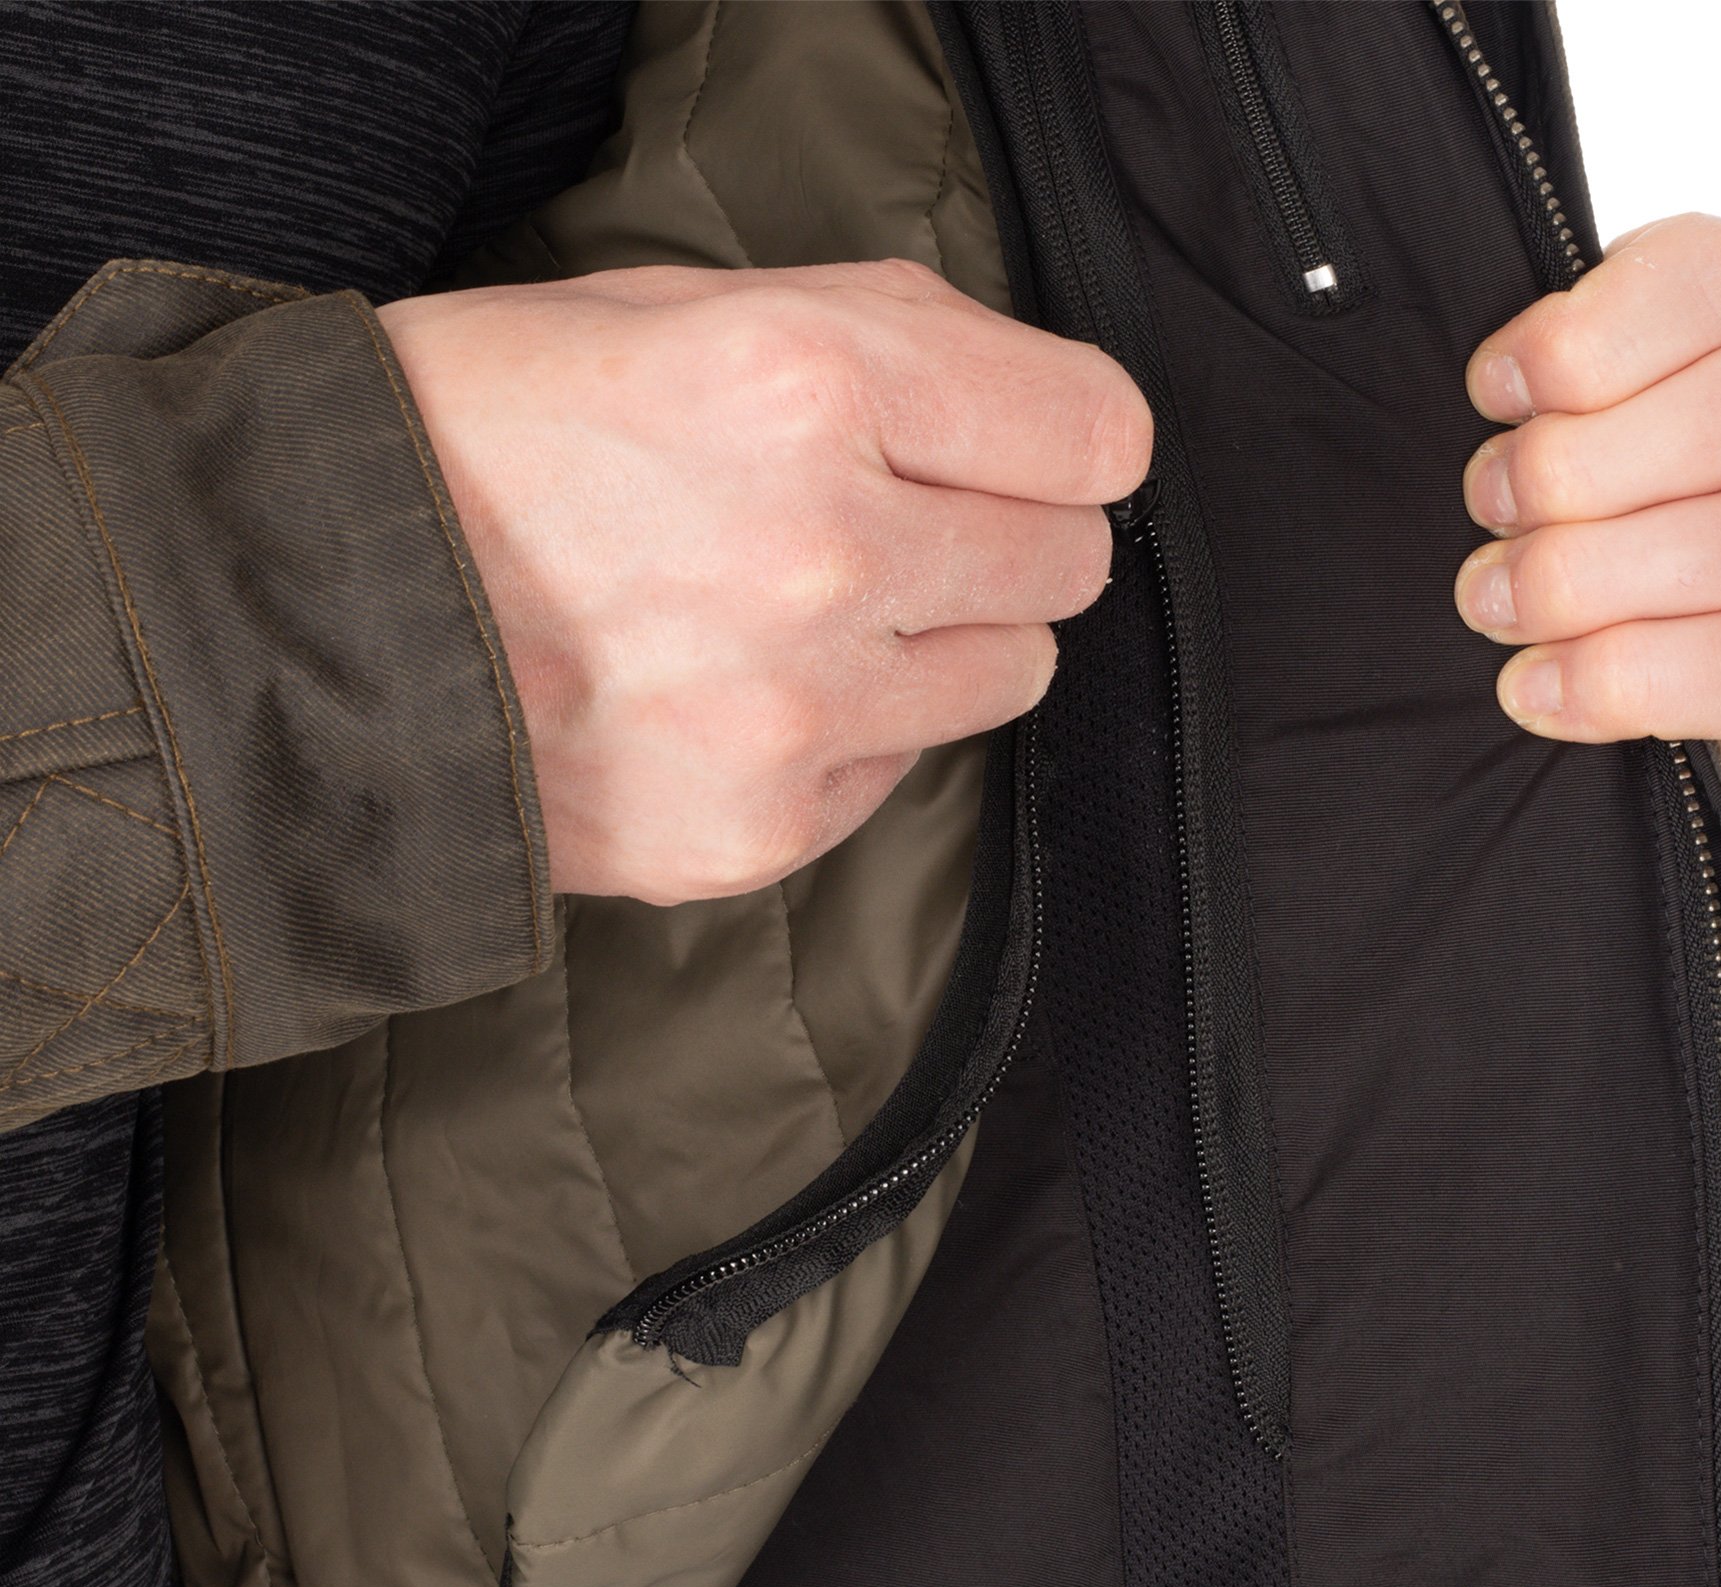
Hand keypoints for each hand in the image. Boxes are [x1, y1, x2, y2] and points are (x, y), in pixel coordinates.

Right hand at [378, 260, 1150, 901]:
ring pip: (1010, 674)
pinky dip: (853, 731)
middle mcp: (823, 551)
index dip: (1071, 436)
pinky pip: (900, 770)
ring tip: (817, 611)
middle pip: (1069, 562)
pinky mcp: (763, 829)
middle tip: (913, 524)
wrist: (315, 624)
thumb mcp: (672, 311)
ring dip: (944, 636)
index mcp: (806, 381)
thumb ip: (886, 334)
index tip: (1033, 447)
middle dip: (1011, 534)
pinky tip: (742, 694)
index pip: (1094, 432)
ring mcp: (796, 710)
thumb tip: (1033, 403)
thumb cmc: (482, 442)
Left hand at [1455, 214, 1720, 791]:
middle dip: (1592, 463)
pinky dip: (1630, 679)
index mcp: (1689, 359)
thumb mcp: (1441, 453)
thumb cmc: (1458, 552)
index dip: (1607, 328)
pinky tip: (1533, 685)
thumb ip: (1490, 396)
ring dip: (1599, 576)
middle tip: (1486, 505)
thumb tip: (1483, 377)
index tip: (1491, 391)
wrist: (1443, 709)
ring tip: (1493, 602)